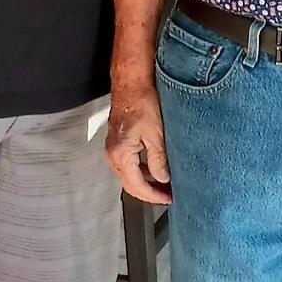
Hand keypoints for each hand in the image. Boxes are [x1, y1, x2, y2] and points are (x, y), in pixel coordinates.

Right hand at [105, 81, 171, 204]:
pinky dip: (142, 171)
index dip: (154, 195)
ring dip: (146, 183)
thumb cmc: (141, 101)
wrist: (131, 82)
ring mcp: (114, 148)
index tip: (168, 198)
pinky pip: (129, 164)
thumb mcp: (156, 133)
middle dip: (150, 193)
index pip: (137, 186)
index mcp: (120, 154)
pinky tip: (156, 169)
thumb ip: (158, 159)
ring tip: (165, 185)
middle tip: (168, 196)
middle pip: (130, 184)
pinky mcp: (119, 142)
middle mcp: (113, 154)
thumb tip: (163, 178)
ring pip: (129, 175)